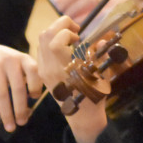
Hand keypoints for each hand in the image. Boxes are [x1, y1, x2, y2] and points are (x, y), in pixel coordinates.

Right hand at [0, 44, 41, 130]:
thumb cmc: (11, 65)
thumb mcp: (22, 65)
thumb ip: (29, 81)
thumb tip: (28, 110)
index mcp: (24, 59)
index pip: (34, 71)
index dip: (36, 86)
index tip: (35, 98)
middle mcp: (10, 61)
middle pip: (18, 88)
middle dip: (21, 108)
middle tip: (23, 123)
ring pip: (1, 95)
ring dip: (6, 114)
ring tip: (10, 127)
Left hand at [37, 15, 107, 142]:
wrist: (81, 116)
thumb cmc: (93, 96)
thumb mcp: (100, 76)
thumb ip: (99, 56)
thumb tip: (101, 40)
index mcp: (63, 68)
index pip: (56, 40)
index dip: (69, 32)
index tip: (80, 38)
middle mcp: (49, 68)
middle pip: (45, 35)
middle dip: (60, 25)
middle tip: (75, 30)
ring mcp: (43, 70)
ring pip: (41, 40)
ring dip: (55, 32)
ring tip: (70, 39)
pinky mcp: (42, 72)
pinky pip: (41, 49)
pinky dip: (51, 42)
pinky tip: (64, 49)